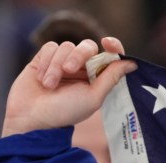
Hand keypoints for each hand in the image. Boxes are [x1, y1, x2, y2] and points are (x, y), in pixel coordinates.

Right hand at [2, 37, 136, 136]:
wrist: (32, 117)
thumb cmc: (65, 112)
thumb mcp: (93, 97)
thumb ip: (111, 78)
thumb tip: (132, 63)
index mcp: (96, 78)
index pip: (109, 55)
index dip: (113, 46)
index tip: (108, 43)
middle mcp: (81, 69)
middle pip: (87, 46)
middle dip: (78, 55)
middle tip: (69, 69)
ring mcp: (62, 63)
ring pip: (66, 46)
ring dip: (56, 65)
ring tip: (49, 85)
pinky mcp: (43, 59)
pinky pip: (49, 47)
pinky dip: (46, 62)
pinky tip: (41, 78)